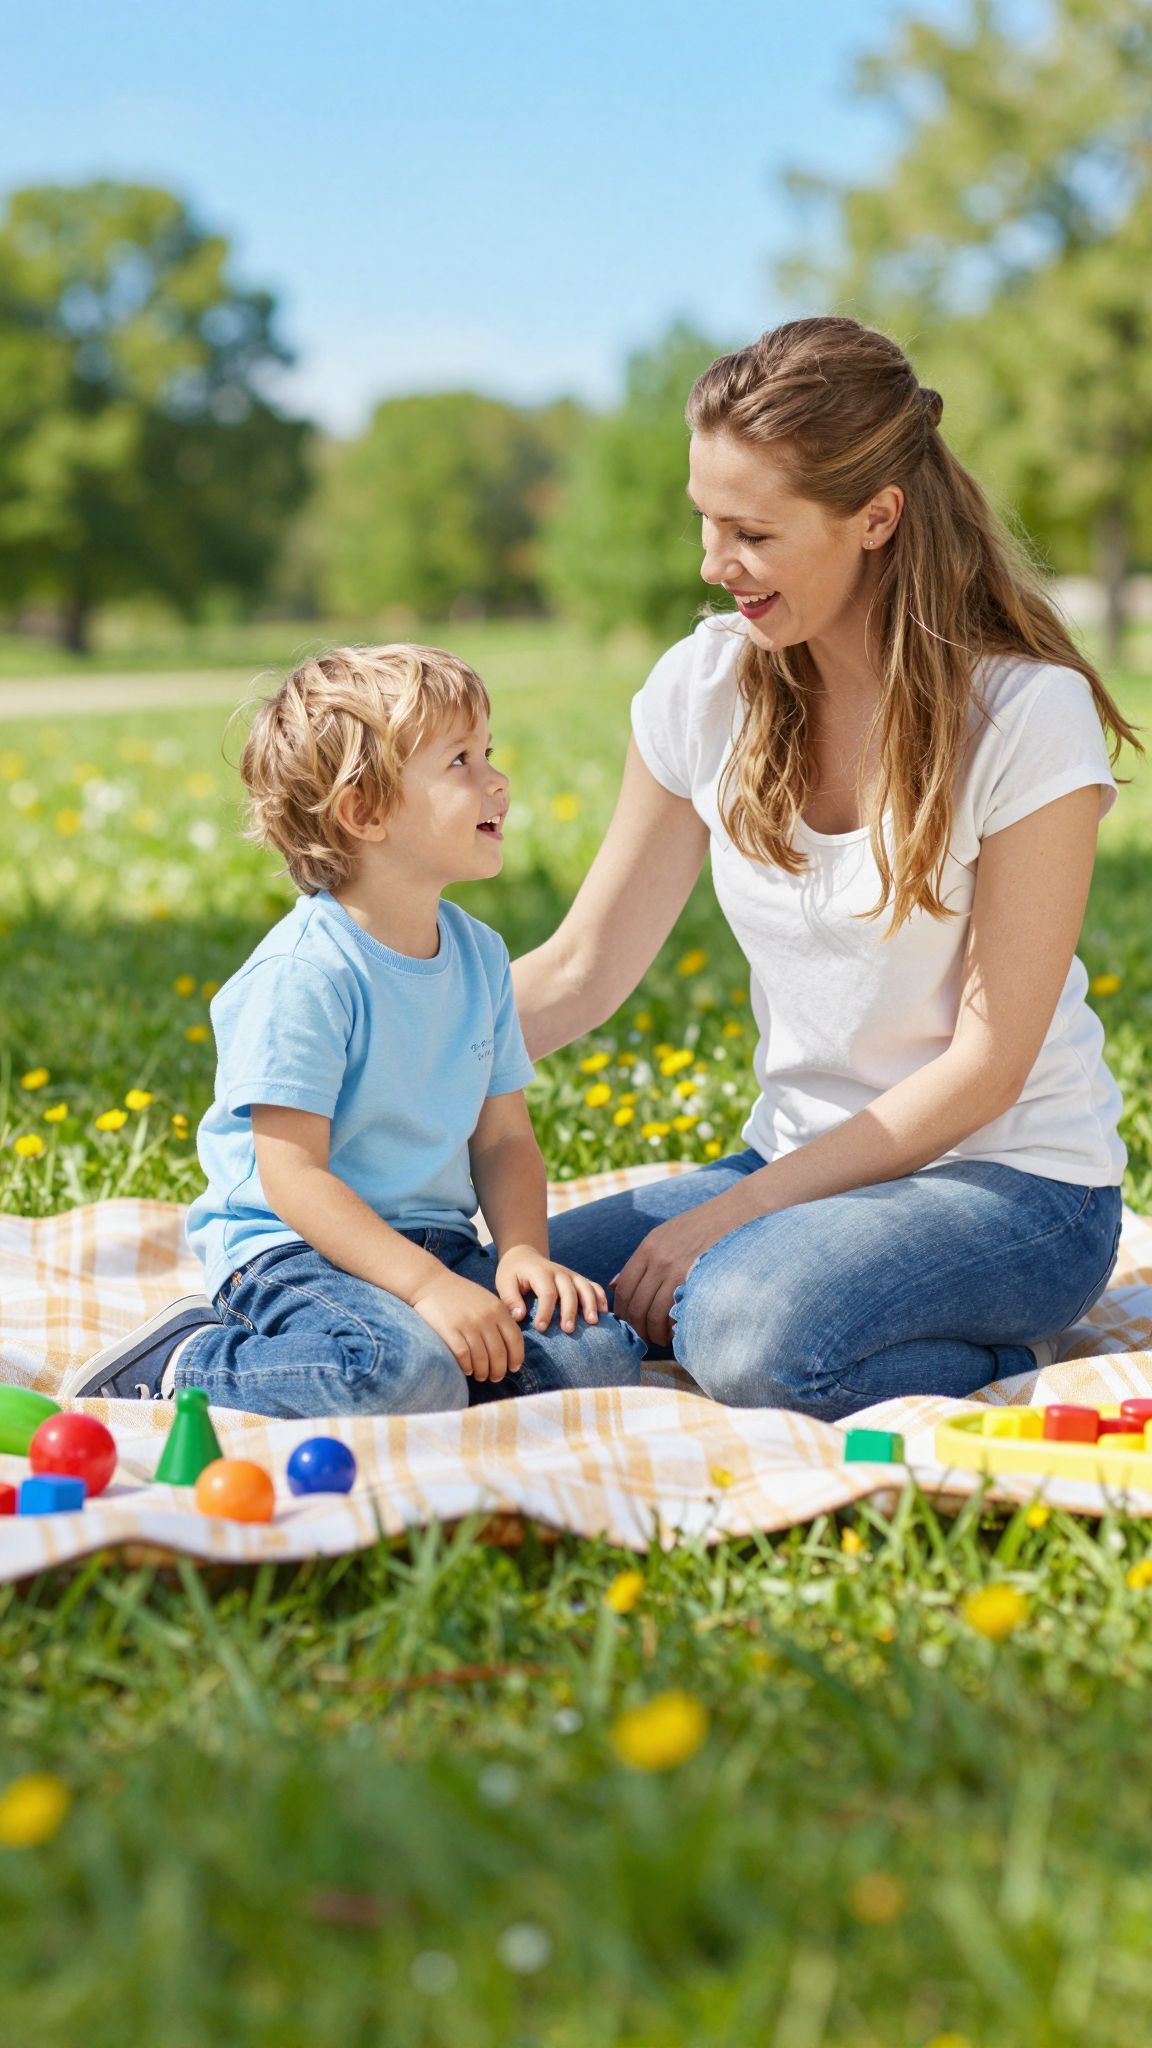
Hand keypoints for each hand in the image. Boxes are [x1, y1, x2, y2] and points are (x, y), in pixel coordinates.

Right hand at [408, 1269, 524, 1381]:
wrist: (431, 1283)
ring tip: (481, 1376)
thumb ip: (499, 1318)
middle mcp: (486, 1318)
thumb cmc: (460, 1294)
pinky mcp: (450, 1330)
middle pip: (499, 1353)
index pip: (515, 1339)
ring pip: (482, 1359)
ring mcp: (467, 1324)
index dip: (516, 1357)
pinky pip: (463, 1356)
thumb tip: (510, 1346)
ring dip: (483, 1372)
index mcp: (498, 1309)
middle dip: (499, 1371)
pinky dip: (467, 1366)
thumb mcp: (486, 1300)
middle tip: (495, 1377)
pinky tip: (467, 1370)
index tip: (513, 1368)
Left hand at [494, 1245, 607, 1334]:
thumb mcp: (504, 1283)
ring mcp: (570, 1275)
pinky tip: (604, 1312)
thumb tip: (519, 1316)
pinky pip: (593, 1286)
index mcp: (540, 1272)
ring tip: (593, 1322)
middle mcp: (559, 1272)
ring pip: (585, 1287)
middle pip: (569, 1291)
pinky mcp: (577, 1279)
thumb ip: (510, 1299)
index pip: (546, 1292)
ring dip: (590, 1304)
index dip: (545, 1311)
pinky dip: (600, 1297)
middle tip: (569, 1330)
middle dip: (570, 1311)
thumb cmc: (513, 1273)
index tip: (541, 1328)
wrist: (524, 1256)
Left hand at [610, 1198, 741, 1347]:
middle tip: (643, 1337)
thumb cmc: (700, 1226)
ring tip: (660, 1340)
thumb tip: (612, 1285)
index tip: (627, 1322)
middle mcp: (659, 1260)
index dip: (622, 1311)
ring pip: (654, 1313)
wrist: (737, 1214)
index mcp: (648, 1247)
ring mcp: (678, 1271)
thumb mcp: (664, 1234)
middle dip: (637, 1327)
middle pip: (636, 1304)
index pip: (624, 1287)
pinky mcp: (698, 1281)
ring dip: (654, 1333)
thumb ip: (640, 1260)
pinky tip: (676, 1333)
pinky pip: (676, 1313)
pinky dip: (672, 1328)